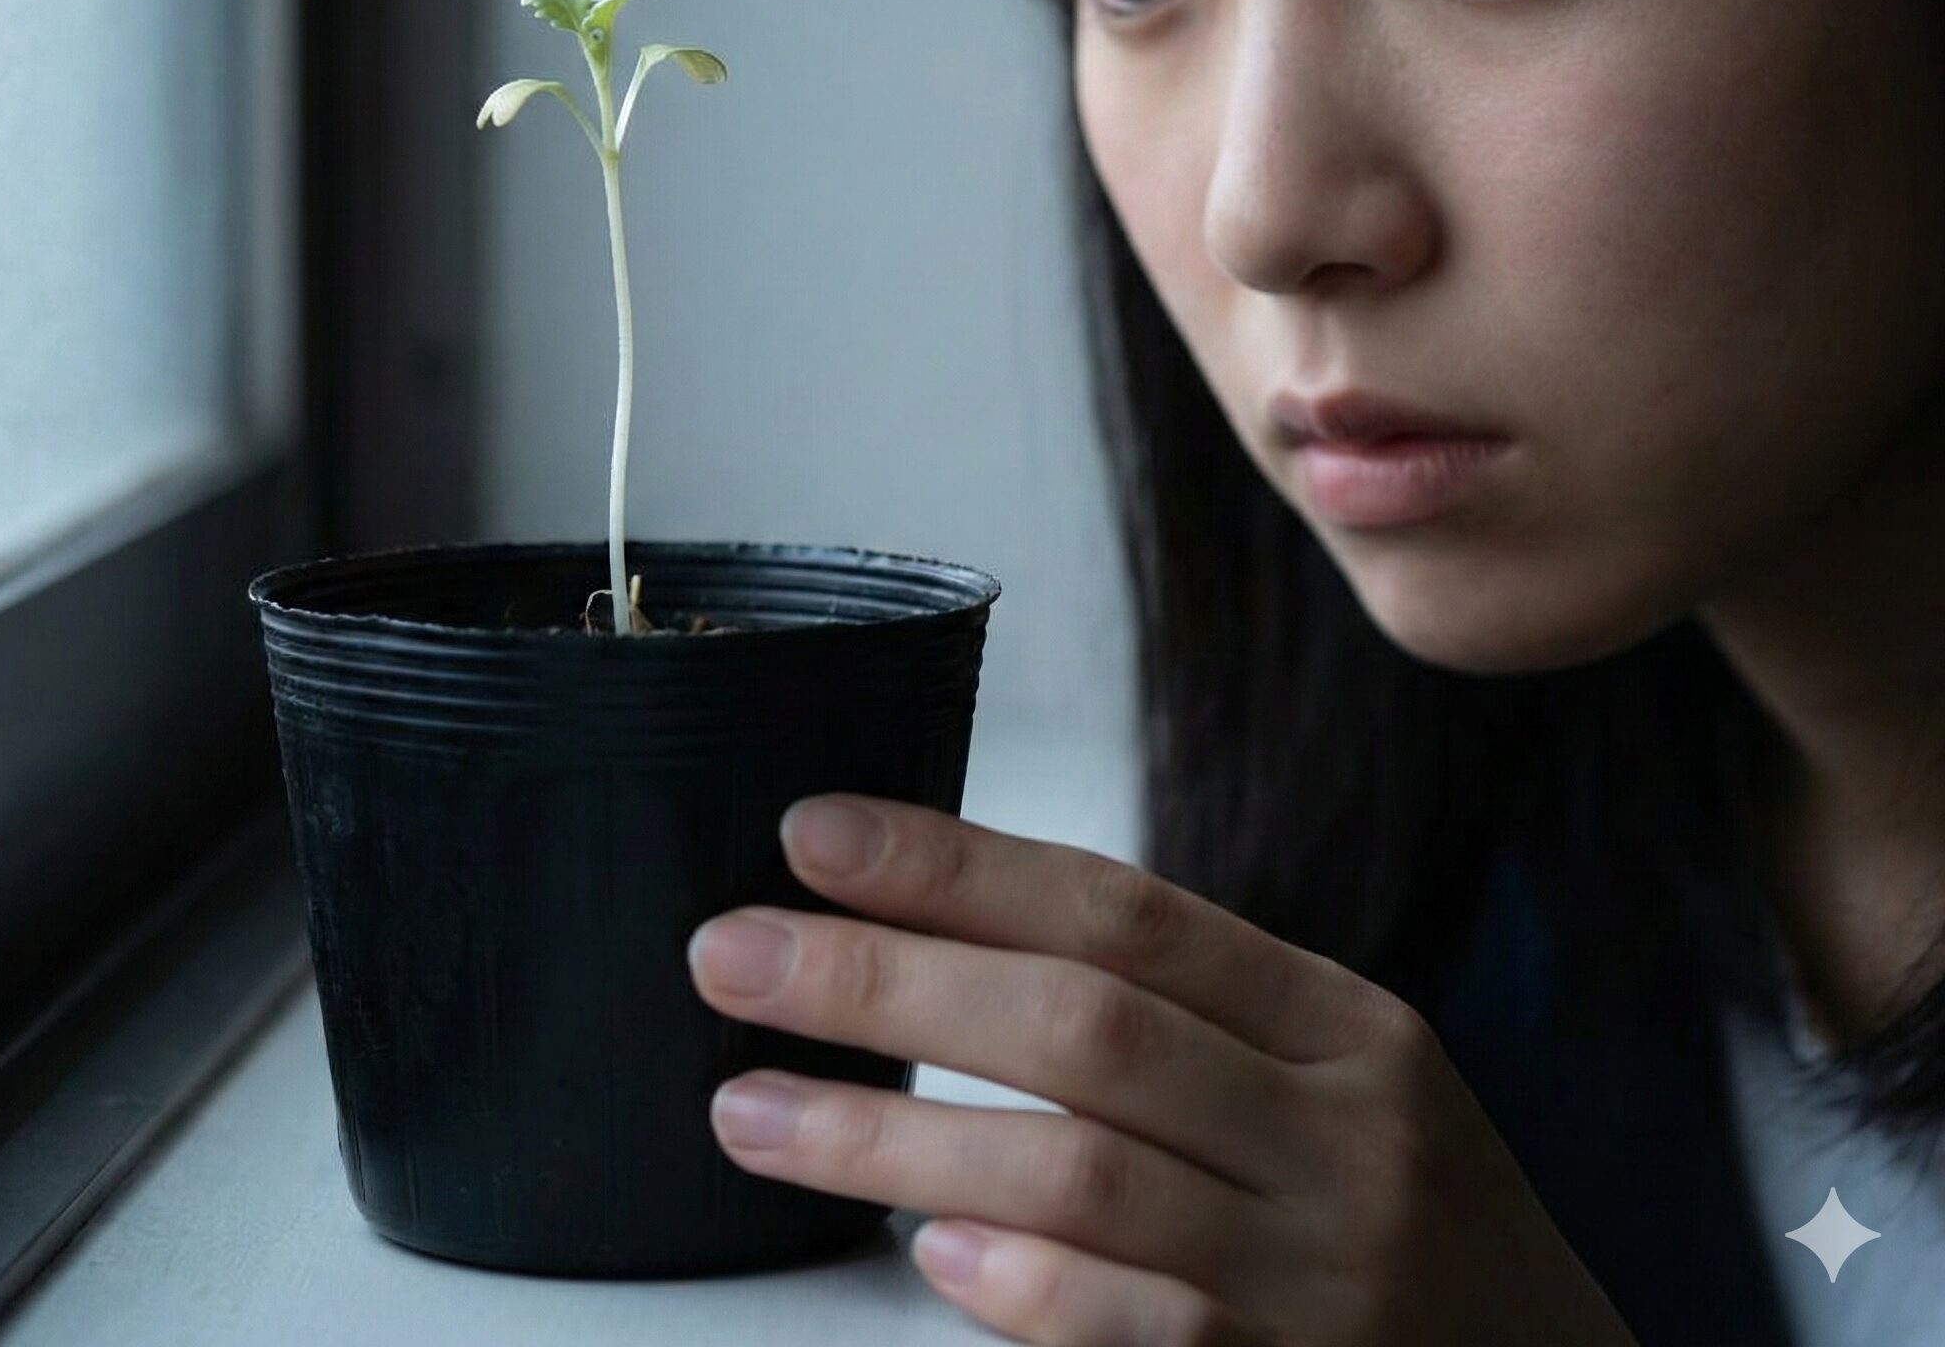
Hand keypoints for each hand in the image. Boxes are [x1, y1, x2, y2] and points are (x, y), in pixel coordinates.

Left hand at [686, 795, 1637, 1346]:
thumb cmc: (1403, 1224)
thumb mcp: (1332, 1086)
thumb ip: (1182, 1022)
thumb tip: (944, 947)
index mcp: (1342, 1025)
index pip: (1124, 909)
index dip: (959, 866)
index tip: (814, 835)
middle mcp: (1341, 1134)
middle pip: (1083, 1024)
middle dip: (888, 980)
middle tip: (730, 952)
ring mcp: (1325, 1276)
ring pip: (1080, 1174)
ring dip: (893, 1135)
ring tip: (750, 1110)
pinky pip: (1141, 1333)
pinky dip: (1023, 1290)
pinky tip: (924, 1257)